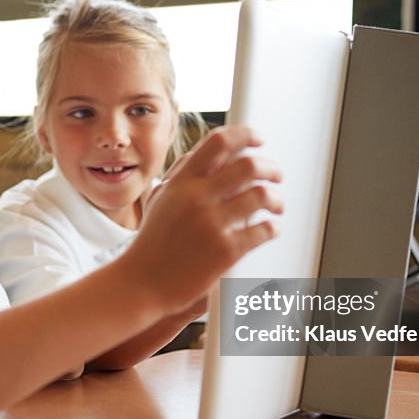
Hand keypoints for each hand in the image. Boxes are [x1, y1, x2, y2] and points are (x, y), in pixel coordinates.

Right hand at [120, 125, 282, 315]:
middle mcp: (196, 198)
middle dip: (271, 168)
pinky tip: (270, 230)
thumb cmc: (152, 244)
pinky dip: (273, 228)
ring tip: (276, 206)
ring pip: (261, 196)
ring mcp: (211, 224)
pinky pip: (263, 230)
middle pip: (249, 165)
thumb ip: (183, 174)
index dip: (245, 135)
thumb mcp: (161, 200)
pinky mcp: (225, 251)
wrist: (142, 284)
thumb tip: (211, 153)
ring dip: (276, 199)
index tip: (258, 140)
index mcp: (182, 183)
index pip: (218, 142)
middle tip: (275, 176)